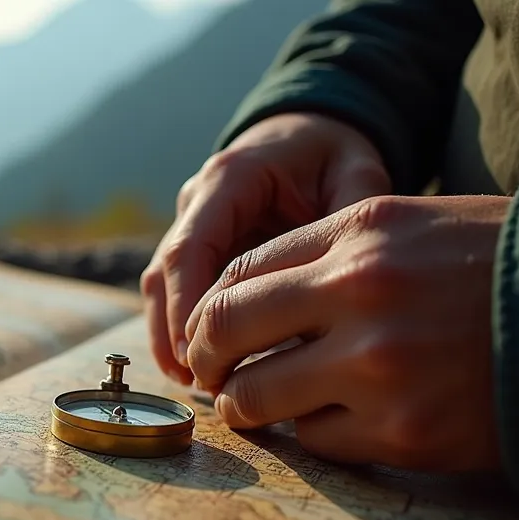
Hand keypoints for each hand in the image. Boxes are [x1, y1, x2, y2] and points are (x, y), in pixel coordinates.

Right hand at [140, 112, 390, 384]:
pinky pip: (176, 292)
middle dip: (176, 331)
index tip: (202, 352)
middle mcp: (198, 200)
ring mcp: (191, 225)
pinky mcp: (197, 248)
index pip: (191, 247)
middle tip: (203, 380)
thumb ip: (350, 219)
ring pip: (160, 286)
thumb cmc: (333, 157)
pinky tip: (199, 371)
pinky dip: (182, 331)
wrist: (308, 135)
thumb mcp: (357, 174)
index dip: (188, 305)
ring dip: (172, 337)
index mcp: (231, 178)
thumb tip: (338, 287)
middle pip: (165, 273)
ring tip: (199, 384)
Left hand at [186, 195, 507, 472]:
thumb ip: (329, 252)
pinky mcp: (403, 431)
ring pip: (258, 397)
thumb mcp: (415, 225)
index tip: (207, 333)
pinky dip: (313, 435)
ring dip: (247, 406)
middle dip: (204, 358)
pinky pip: (317, 441)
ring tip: (256, 406)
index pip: (238, 272)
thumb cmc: (500, 265)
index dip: (208, 310)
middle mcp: (358, 292)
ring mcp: (378, 365)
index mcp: (359, 231)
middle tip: (208, 375)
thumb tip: (242, 300)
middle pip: (227, 330)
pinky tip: (333, 421)